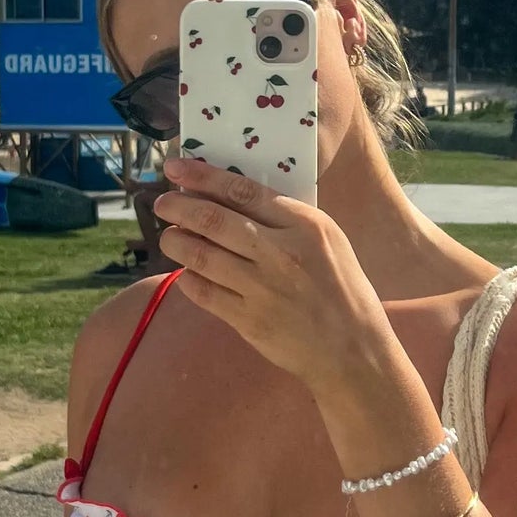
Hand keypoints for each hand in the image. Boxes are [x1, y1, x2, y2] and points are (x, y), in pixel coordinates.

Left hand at [153, 155, 390, 392]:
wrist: (353, 348)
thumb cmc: (340, 288)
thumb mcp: (326, 239)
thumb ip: (285, 219)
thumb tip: (231, 198)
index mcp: (304, 225)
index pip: (242, 191)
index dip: (202, 177)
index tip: (176, 168)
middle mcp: (280, 253)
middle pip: (213, 220)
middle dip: (178, 207)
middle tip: (163, 204)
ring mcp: (262, 288)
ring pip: (201, 256)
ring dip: (176, 242)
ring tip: (169, 237)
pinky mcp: (249, 320)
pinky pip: (204, 293)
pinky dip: (187, 279)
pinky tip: (185, 273)